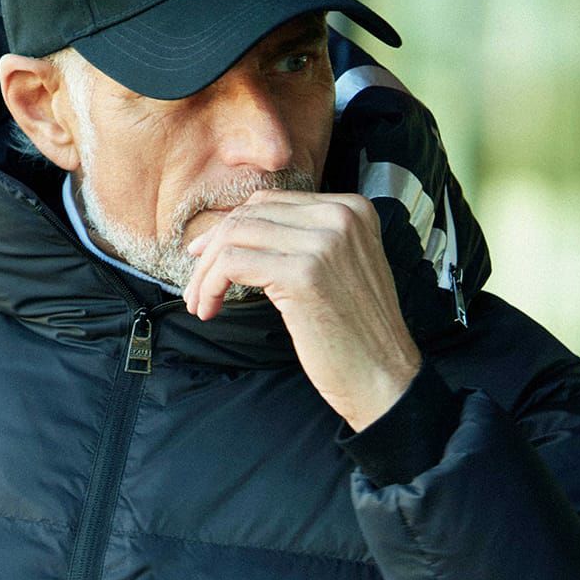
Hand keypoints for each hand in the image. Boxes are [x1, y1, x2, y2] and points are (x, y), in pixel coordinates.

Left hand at [183, 189, 422, 431]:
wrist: (384, 377)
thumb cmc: (356, 334)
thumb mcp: (339, 270)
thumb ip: (304, 242)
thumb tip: (240, 232)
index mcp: (352, 209)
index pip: (271, 202)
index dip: (230, 228)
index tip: (205, 256)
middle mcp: (341, 216)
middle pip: (250, 216)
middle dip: (212, 250)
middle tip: (195, 286)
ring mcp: (323, 242)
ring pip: (235, 237)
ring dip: (206, 272)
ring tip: (200, 302)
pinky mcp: (303, 273)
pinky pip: (233, 264)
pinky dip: (210, 286)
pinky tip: (210, 310)